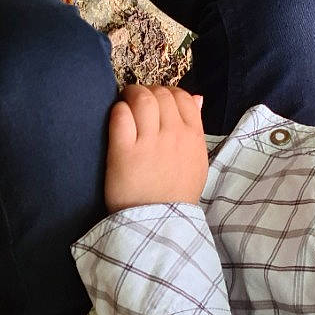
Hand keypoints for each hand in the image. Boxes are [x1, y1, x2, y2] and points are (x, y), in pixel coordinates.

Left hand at [105, 84, 207, 209]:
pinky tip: (116, 118)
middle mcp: (174, 135)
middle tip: (136, 101)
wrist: (160, 223)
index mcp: (193, 136)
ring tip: (124, 104)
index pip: (183, 96)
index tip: (157, 101)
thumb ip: (196, 127)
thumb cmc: (177, 193)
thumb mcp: (198, 160)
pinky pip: (121, 116)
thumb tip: (198, 98)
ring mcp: (150, 143)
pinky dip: (118, 110)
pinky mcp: (125, 152)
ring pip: (142, 99)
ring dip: (130, 95)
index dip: (167, 92)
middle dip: (147, 91)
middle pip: (161, 94)